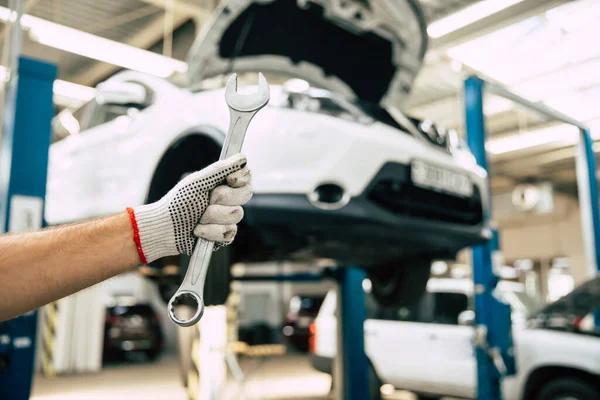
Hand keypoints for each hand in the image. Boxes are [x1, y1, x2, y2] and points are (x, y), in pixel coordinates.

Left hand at [127, 154, 251, 263]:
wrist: (165, 228)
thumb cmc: (178, 202)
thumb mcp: (198, 182)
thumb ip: (220, 169)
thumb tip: (242, 158)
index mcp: (223, 184)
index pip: (247, 177)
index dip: (242, 178)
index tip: (229, 179)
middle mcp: (229, 200)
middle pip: (246, 194)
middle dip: (222, 197)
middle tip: (206, 200)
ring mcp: (228, 218)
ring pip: (236, 214)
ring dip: (212, 216)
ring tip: (197, 218)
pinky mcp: (224, 236)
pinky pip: (229, 232)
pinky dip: (210, 231)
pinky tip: (198, 231)